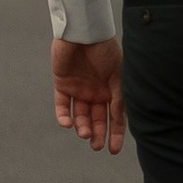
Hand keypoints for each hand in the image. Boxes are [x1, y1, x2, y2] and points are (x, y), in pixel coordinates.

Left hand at [53, 35, 125, 156]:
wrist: (84, 31)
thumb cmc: (105, 50)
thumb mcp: (117, 76)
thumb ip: (118, 99)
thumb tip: (120, 121)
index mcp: (112, 90)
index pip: (115, 117)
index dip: (116, 134)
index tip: (114, 150)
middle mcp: (96, 92)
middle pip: (97, 119)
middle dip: (97, 134)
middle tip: (96, 146)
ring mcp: (79, 89)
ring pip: (80, 115)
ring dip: (82, 126)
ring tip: (84, 133)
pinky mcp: (62, 85)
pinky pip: (62, 105)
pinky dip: (64, 116)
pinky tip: (68, 123)